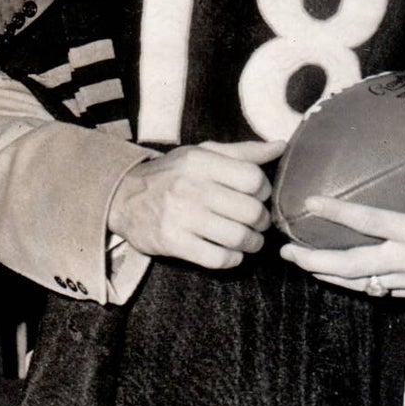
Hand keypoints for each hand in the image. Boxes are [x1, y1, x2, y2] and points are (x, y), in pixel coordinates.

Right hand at [108, 139, 284, 270]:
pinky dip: (232, 259)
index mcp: (200, 161)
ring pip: (238, 237)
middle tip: (257, 224)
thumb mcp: (201, 154)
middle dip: (262, 222)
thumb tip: (281, 146)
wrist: (123, 198)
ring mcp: (180, 216)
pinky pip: (218, 258)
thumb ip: (241, 152)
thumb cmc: (171, 175)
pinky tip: (230, 252)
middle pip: (250, 211)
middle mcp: (190, 187)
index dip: (264, 191)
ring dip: (252, 243)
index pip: (253, 178)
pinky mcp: (172, 242)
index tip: (258, 197)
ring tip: (249, 241)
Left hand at [279, 132, 404, 299]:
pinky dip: (358, 285)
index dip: (337, 212)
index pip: (371, 222)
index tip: (309, 202)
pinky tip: (341, 276)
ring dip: (330, 277)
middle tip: (286, 253)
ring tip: (303, 265)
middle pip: (353, 267)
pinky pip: (382, 291)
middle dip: (315, 263)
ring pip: (363, 285)